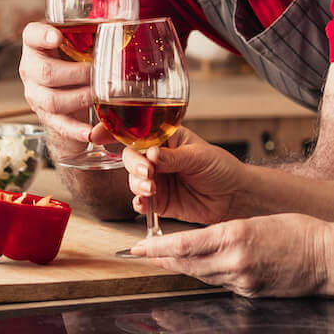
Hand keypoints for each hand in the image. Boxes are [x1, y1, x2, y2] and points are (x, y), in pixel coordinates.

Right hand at [19, 21, 98, 145]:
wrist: (66, 90)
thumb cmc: (75, 57)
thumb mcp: (78, 40)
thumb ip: (92, 29)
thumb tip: (124, 16)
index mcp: (36, 44)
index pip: (31, 35)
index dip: (42, 36)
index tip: (57, 37)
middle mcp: (30, 68)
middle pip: (45, 72)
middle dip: (78, 73)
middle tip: (101, 72)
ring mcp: (35, 94)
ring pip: (52, 100)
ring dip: (81, 97)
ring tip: (102, 94)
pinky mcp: (46, 116)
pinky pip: (60, 125)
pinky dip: (76, 129)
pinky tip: (90, 132)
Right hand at [122, 127, 242, 225]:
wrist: (234, 197)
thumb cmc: (221, 168)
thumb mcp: (199, 156)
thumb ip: (173, 157)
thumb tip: (151, 154)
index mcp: (165, 138)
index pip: (135, 131)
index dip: (114, 131)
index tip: (98, 135)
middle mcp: (157, 158)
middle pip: (130, 157)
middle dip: (134, 165)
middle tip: (147, 173)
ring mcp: (157, 180)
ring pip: (133, 180)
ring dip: (137, 185)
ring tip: (152, 189)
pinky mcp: (160, 201)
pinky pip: (141, 201)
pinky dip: (139, 202)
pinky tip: (144, 203)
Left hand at [130, 213, 333, 297]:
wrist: (329, 258)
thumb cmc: (300, 231)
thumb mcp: (257, 220)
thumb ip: (227, 232)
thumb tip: (201, 241)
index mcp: (235, 235)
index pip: (184, 245)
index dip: (157, 248)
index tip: (138, 247)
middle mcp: (235, 262)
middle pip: (186, 264)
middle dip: (160, 260)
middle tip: (139, 255)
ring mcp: (242, 282)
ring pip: (199, 276)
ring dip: (178, 269)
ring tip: (161, 261)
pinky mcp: (250, 293)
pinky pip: (219, 284)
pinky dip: (203, 276)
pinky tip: (196, 270)